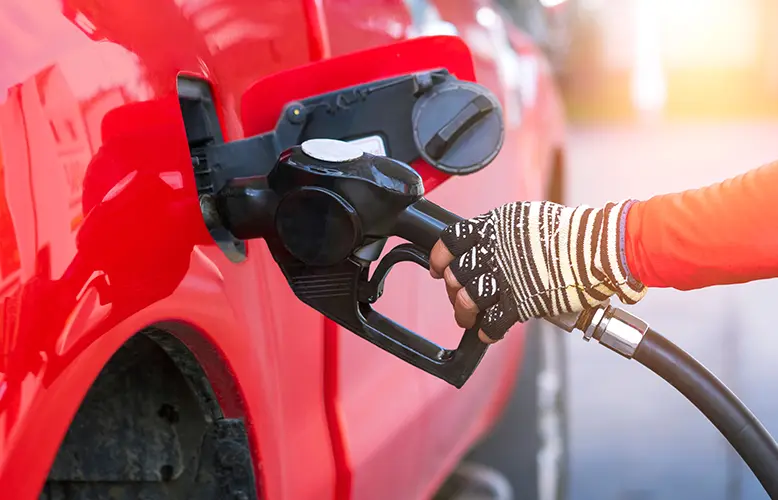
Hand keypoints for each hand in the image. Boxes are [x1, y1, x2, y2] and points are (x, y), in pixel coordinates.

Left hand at [429, 200, 646, 342]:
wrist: (596, 248)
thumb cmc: (570, 231)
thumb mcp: (526, 218)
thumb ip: (501, 232)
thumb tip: (486, 244)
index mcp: (493, 227)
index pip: (450, 240)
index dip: (439, 257)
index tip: (438, 267)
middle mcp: (493, 251)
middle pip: (455, 274)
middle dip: (452, 289)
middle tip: (458, 297)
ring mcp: (505, 278)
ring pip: (466, 300)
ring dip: (463, 314)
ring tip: (468, 319)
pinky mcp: (520, 303)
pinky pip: (492, 323)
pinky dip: (487, 331)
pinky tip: (489, 332)